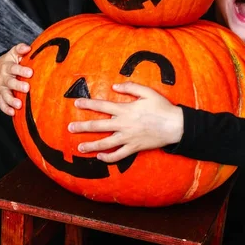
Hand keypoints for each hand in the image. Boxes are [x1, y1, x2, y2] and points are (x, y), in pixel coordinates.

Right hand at [0, 43, 32, 115]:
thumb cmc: (12, 61)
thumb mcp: (15, 53)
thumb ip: (20, 49)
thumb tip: (28, 47)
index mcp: (7, 66)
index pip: (14, 68)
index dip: (21, 70)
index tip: (30, 72)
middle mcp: (3, 78)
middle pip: (10, 82)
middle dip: (18, 86)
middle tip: (27, 88)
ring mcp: (1, 88)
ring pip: (5, 95)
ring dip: (11, 100)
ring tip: (19, 104)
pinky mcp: (1, 96)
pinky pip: (2, 103)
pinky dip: (6, 109)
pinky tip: (13, 113)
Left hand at [68, 82, 183, 162]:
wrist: (175, 126)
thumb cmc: (162, 107)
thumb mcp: (148, 92)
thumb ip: (130, 87)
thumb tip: (114, 86)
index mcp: (126, 110)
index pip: (102, 106)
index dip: (88, 104)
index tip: (76, 103)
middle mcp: (124, 125)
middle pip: (98, 126)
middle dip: (82, 127)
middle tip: (70, 128)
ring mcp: (128, 138)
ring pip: (105, 144)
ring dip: (91, 146)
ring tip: (80, 148)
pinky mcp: (134, 148)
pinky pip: (119, 155)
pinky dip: (109, 158)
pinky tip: (101, 157)